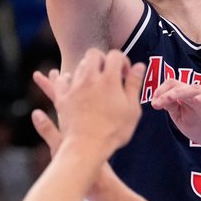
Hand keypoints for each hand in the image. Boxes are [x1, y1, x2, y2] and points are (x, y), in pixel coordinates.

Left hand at [30, 49, 143, 166]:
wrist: (87, 146)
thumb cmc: (113, 131)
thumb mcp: (132, 109)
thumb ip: (134, 84)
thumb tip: (139, 66)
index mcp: (110, 79)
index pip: (116, 55)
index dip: (123, 61)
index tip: (125, 74)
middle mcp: (90, 78)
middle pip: (93, 54)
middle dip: (102, 59)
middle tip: (108, 72)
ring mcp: (74, 87)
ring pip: (78, 66)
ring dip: (87, 69)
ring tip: (94, 82)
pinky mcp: (62, 98)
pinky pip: (60, 81)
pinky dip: (66, 80)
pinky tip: (71, 84)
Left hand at [149, 78, 200, 155]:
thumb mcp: (180, 118)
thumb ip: (171, 107)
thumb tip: (157, 100)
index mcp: (186, 95)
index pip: (172, 85)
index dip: (160, 91)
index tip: (154, 103)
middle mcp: (196, 93)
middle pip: (179, 85)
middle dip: (165, 93)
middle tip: (156, 104)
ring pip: (192, 88)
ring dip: (178, 93)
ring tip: (168, 99)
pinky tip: (195, 100)